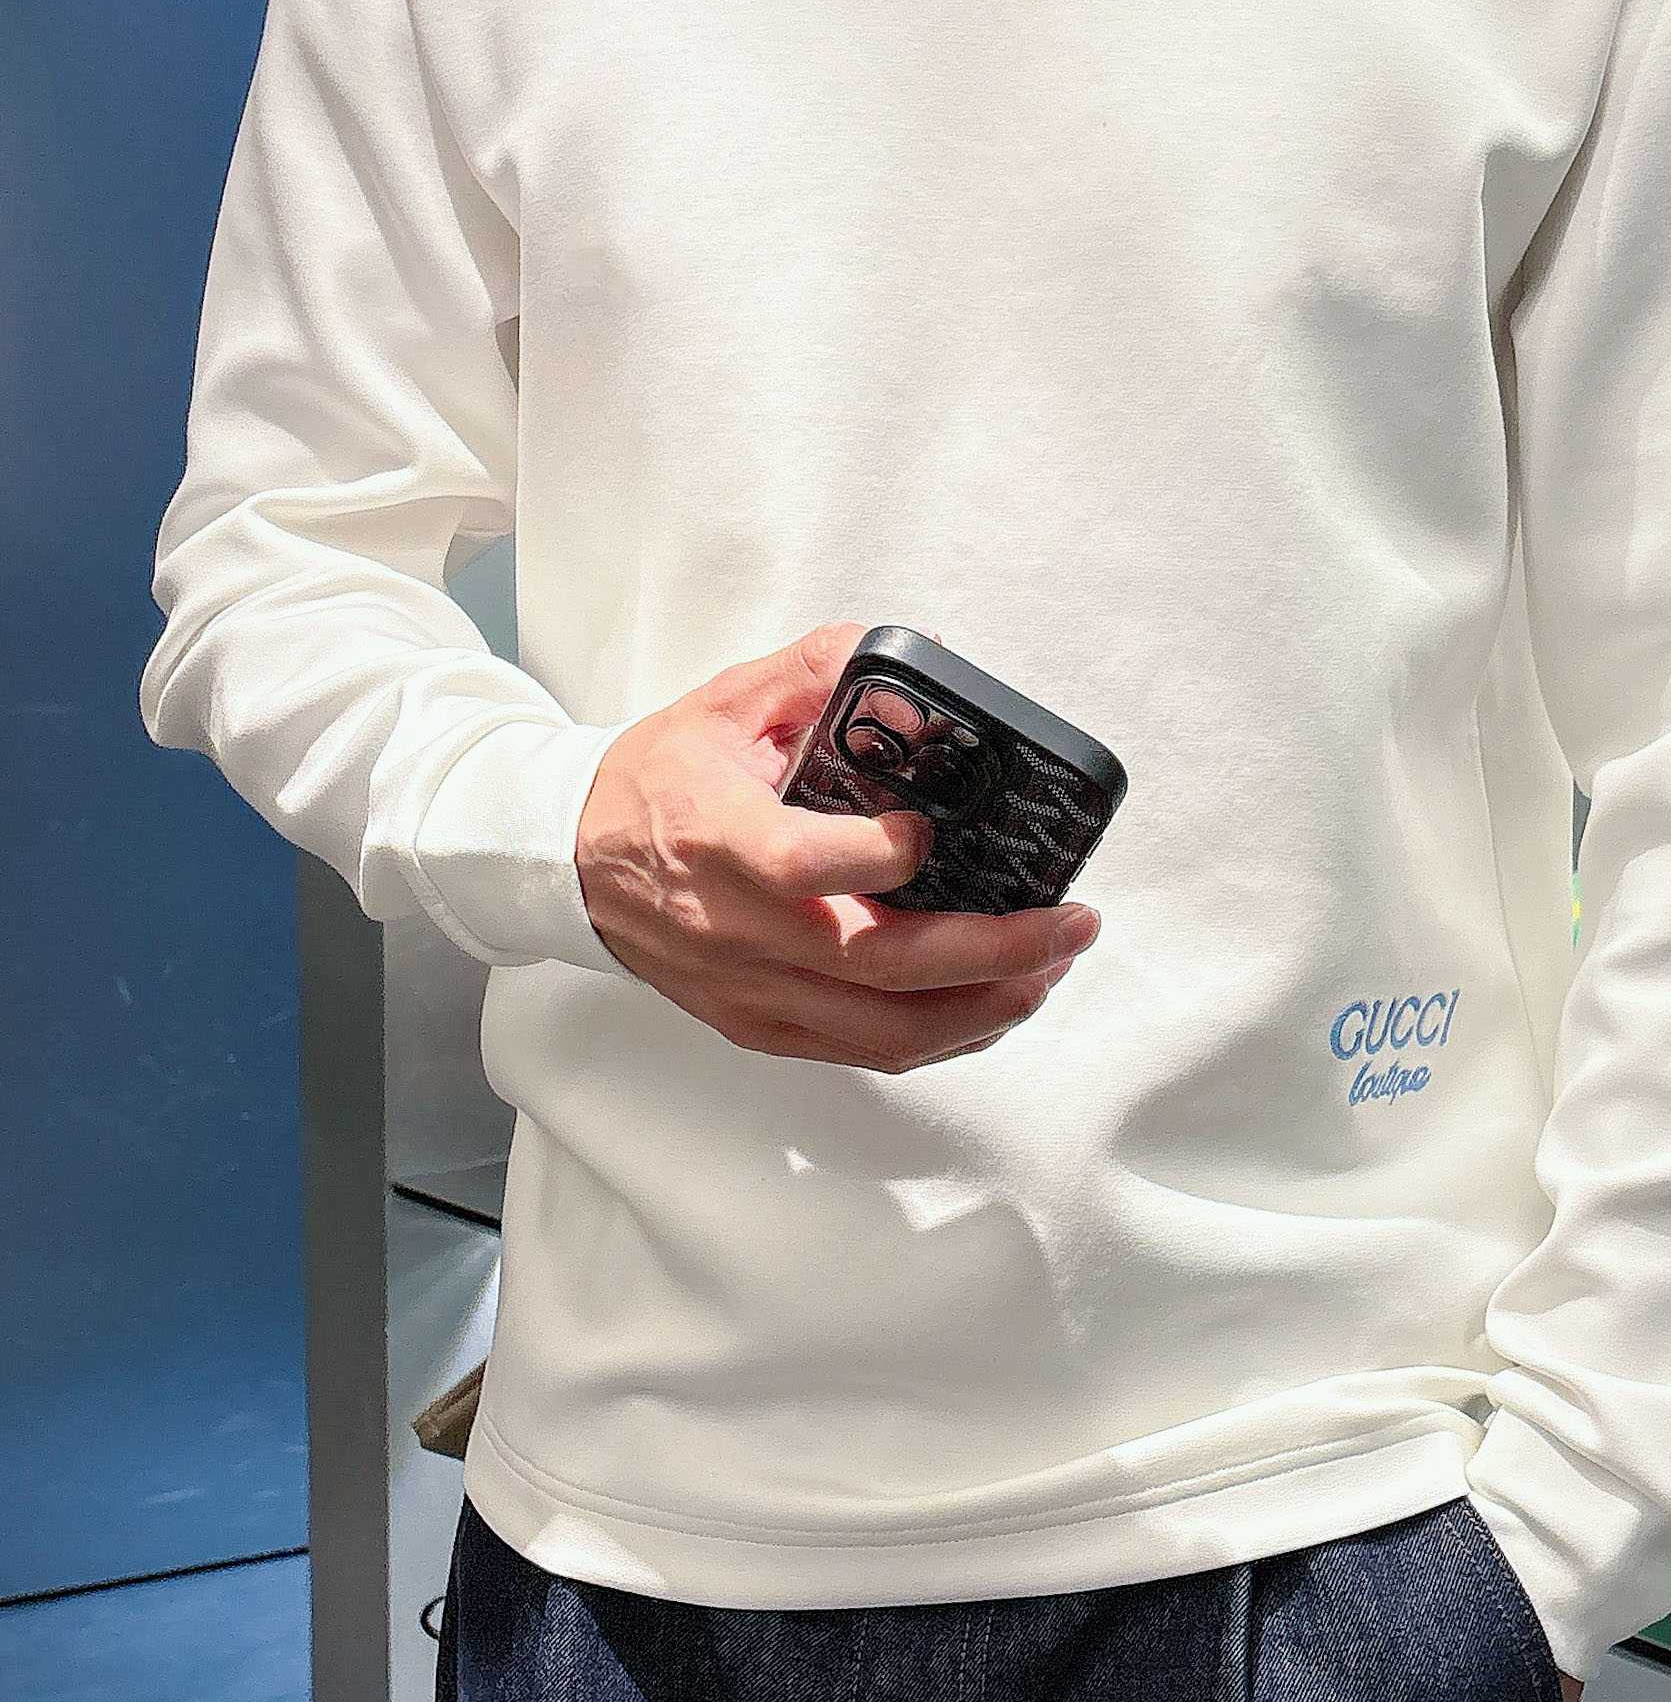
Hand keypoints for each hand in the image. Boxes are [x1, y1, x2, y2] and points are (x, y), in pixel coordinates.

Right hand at [576, 620, 1101, 1068]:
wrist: (570, 865)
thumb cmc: (653, 784)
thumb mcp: (725, 704)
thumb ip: (818, 671)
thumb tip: (916, 651)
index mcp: (720, 841)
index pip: (808, 866)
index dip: (884, 859)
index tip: (931, 831)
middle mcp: (739, 931)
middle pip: (880, 966)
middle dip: (995, 952)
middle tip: (1069, 924)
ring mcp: (753, 992)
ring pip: (888, 1030)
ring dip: (986, 1006)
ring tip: (1050, 966)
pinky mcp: (763, 1026)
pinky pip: (869, 1051)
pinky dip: (945, 1034)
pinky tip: (994, 1001)